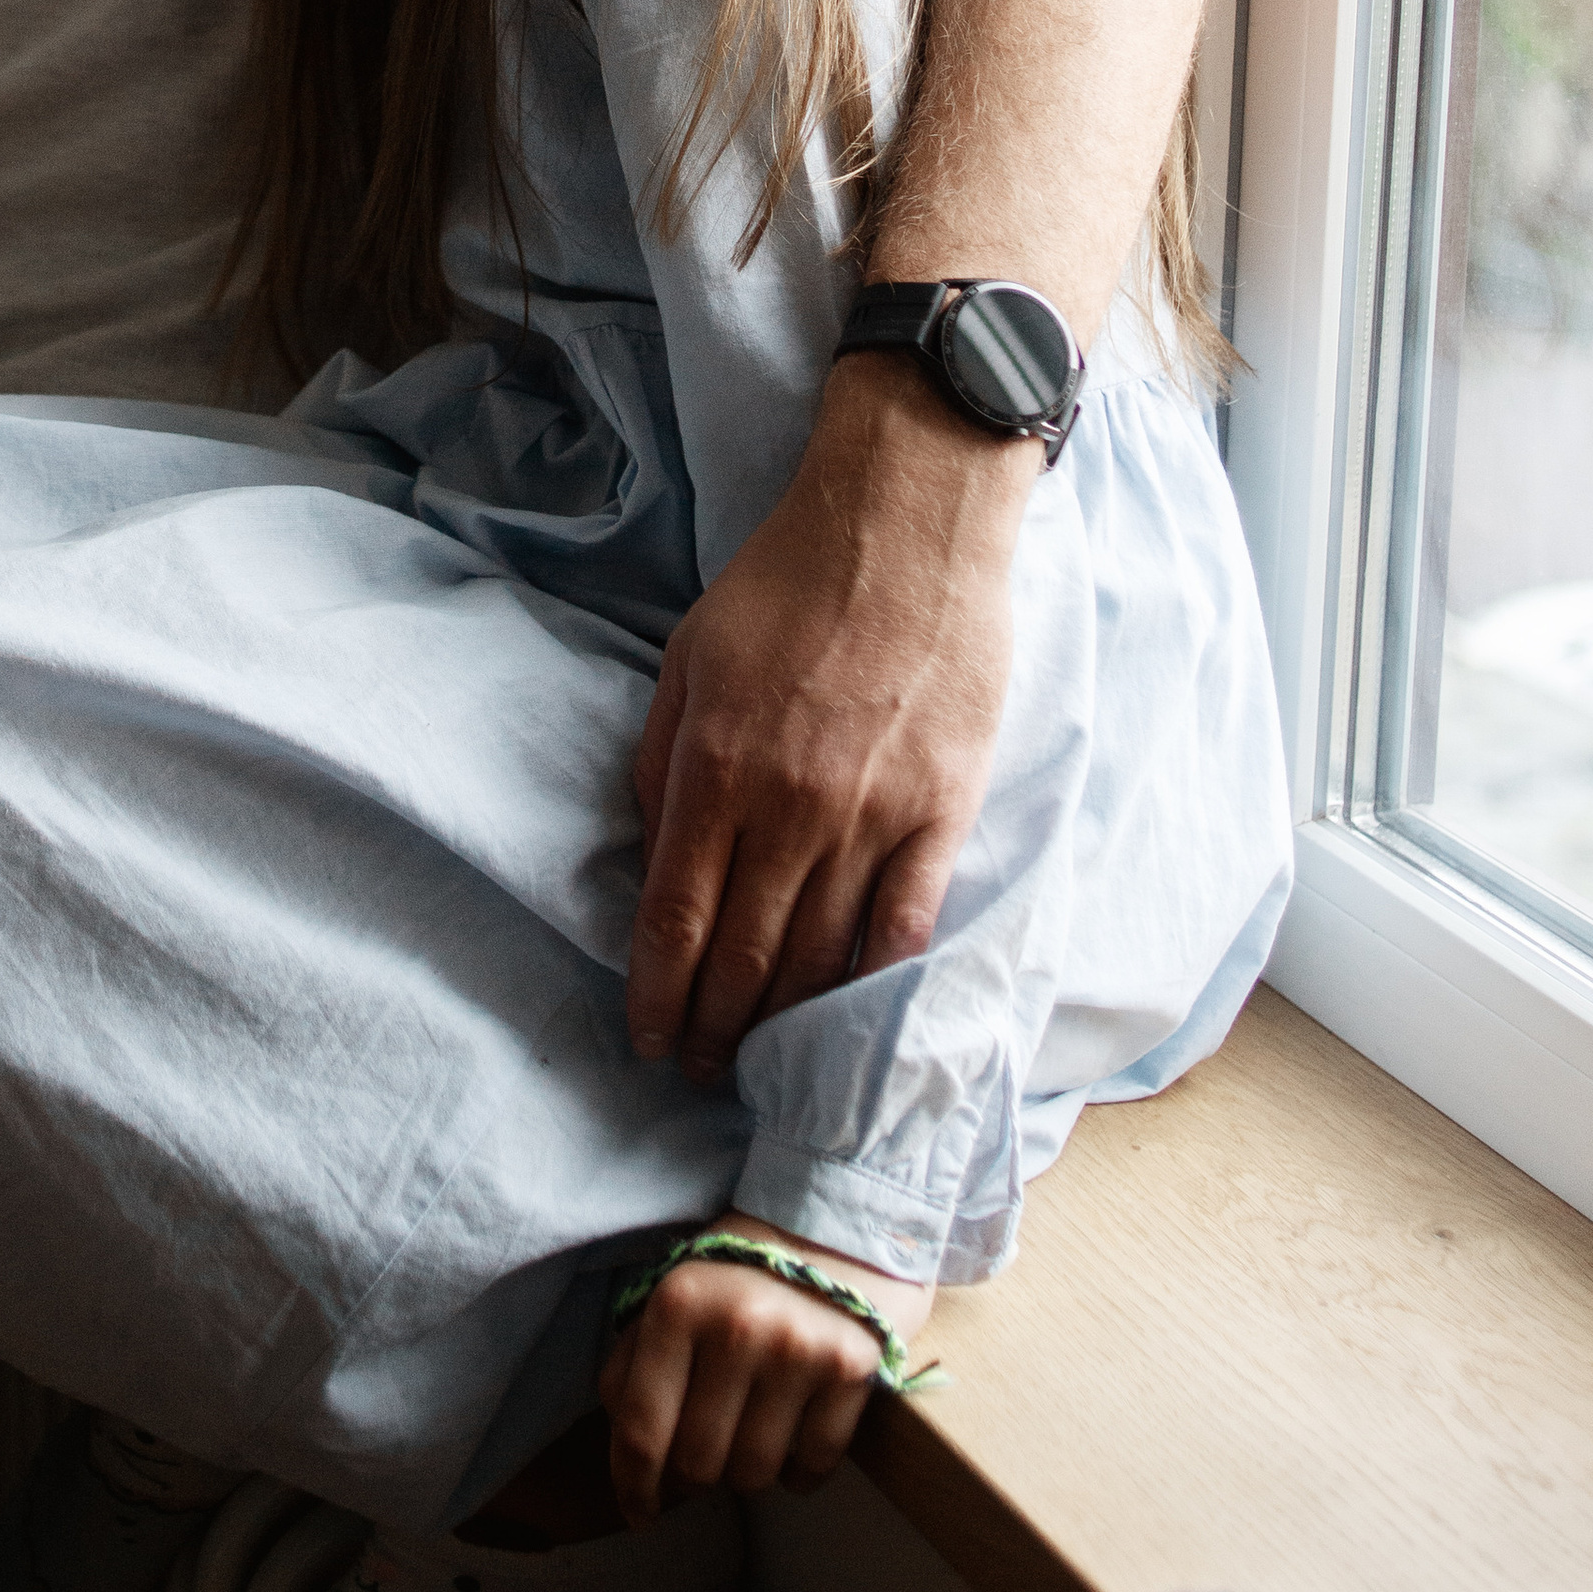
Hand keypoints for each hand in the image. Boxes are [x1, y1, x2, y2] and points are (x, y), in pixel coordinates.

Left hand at [596, 1219, 932, 1523]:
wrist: (839, 1210)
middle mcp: (736, 1328)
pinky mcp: (852, 1369)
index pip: (640, 1427)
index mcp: (677, 1305)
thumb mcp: (675, 1290)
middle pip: (697, 1463)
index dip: (633, 1486)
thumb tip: (628, 1451)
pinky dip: (799, 1471)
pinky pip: (813, 1465)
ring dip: (746, 1474)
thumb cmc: (744, 1261)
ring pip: (753, 1473)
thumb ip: (637, 1359)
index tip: (640, 1513)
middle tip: (701, 1462)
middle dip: (692, 1478)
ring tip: (750, 1437)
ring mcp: (798, 1350)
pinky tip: (794, 1439)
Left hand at [627, 354, 1031, 1080]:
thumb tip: (653, 856)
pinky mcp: (944, 810)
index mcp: (715, 768)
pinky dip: (874, 987)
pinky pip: (906, 924)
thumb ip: (662, 763)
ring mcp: (873, 815)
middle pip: (745, 957)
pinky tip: (851, 1026)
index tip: (648, 1039)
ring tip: (761, 1062)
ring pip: (821, 958)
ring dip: (785, 1026)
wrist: (905, 522)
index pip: (675, 918)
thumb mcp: (687, 659)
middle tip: (699, 1069)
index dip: (657, 993)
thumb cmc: (785, 582)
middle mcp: (789, 807)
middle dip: (713, 1027)